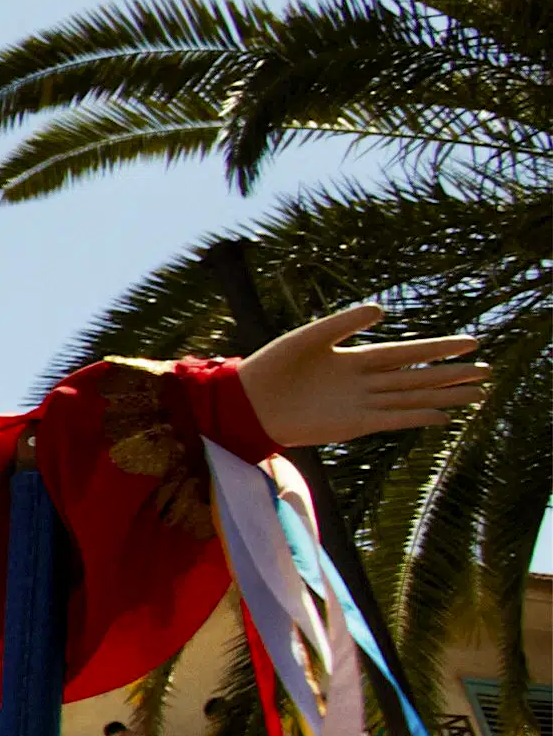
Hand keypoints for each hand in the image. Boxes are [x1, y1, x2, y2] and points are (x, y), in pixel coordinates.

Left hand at [237, 304, 486, 450]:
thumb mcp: (310, 337)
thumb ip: (344, 323)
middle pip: (418, 376)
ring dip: (445, 395)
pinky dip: (418, 418)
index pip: (408, 351)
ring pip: (413, 398)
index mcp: (356, 357)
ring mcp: (362, 403)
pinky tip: (445, 416)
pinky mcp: (353, 425)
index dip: (440, 347)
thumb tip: (381, 310)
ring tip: (478, 393)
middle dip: (452, 373)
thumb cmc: (274, 366)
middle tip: (487, 370)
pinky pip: (393, 420)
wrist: (247, 402)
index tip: (471, 342)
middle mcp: (365, 381)